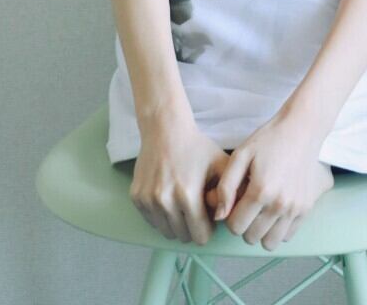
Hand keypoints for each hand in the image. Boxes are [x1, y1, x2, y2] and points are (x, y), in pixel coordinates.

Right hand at [130, 120, 229, 245]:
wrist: (165, 128)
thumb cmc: (196, 147)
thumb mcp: (221, 164)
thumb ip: (231, 193)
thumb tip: (228, 219)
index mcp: (187, 195)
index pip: (200, 237)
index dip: (208, 228)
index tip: (209, 215)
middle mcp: (164, 200)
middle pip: (183, 236)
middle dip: (193, 226)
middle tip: (197, 207)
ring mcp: (148, 200)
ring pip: (166, 232)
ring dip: (177, 223)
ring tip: (183, 203)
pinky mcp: (136, 197)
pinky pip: (152, 221)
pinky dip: (161, 216)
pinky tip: (169, 197)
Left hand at [210, 116, 333, 250]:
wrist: (301, 130)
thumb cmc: (268, 139)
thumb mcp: (240, 155)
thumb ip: (226, 186)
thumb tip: (220, 216)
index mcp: (260, 190)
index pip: (235, 226)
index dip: (229, 217)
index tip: (234, 202)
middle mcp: (279, 204)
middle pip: (251, 238)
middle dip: (244, 225)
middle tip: (246, 205)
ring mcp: (295, 208)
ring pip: (270, 243)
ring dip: (261, 231)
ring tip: (259, 211)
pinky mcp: (306, 209)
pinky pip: (287, 236)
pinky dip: (278, 229)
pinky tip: (274, 210)